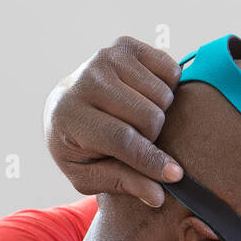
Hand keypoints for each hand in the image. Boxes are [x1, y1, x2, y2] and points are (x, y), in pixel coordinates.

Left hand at [43, 36, 183, 206]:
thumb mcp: (89, 176)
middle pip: (148, 116)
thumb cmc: (80, 148)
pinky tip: (145, 98)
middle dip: (153, 137)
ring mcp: (106, 57)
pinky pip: (170, 71)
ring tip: (138, 121)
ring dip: (159, 114)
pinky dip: (167, 89)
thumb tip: (158, 196)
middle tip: (139, 142)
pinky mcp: (124, 45)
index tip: (175, 175)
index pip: (122, 139)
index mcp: (70, 116)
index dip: (151, 160)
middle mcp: (87, 79)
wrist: (66, 106)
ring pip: (162, 95)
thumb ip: (122, 184)